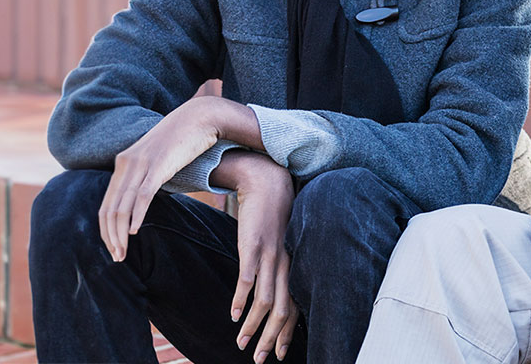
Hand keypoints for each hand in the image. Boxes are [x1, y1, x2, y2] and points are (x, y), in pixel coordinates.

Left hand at [98, 98, 223, 261]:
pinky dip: (136, 215)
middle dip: (110, 237)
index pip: (106, 204)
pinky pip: (143, 195)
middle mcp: (126, 164)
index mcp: (124, 164)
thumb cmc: (184, 141)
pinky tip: (135, 230)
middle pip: (109, 208)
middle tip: (117, 257)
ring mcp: (141, 164)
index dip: (106, 229)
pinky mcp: (158, 165)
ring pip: (122, 205)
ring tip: (123, 252)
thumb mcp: (160, 161)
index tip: (114, 248)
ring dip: (120, 233)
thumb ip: (148, 176)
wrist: (201, 117)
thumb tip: (146, 198)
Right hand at [222, 152, 298, 363]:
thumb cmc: (273, 218)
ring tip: (242, 343)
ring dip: (254, 326)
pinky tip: (235, 315)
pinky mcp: (253, 245)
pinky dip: (242, 299)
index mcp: (293, 267)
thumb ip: (277, 269)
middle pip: (283, 311)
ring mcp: (271, 256)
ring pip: (266, 300)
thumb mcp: (279, 247)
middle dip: (272, 339)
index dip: (288, 333)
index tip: (281, 353)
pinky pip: (249, 277)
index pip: (295, 309)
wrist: (268, 184)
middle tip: (260, 359)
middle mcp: (286, 265)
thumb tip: (270, 293)